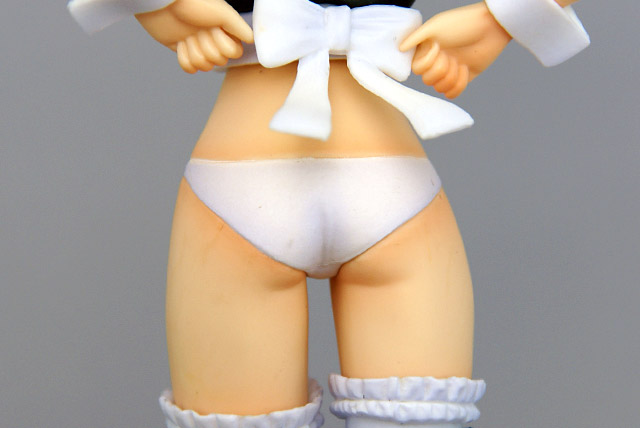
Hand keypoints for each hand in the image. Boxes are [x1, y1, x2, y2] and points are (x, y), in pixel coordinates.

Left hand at [135, 0, 253, 72]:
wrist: (163, 4)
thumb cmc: (195, 3)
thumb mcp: (223, 13)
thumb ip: (240, 27)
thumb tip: (252, 40)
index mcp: (225, 30)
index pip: (234, 53)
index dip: (224, 46)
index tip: (214, 29)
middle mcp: (214, 40)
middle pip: (219, 61)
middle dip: (207, 47)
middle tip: (198, 31)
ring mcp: (198, 46)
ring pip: (204, 67)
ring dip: (194, 51)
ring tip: (187, 36)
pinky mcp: (183, 51)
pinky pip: (190, 68)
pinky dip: (183, 57)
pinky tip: (179, 43)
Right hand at [400, 2, 510, 98]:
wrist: (492, 27)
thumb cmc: (463, 22)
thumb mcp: (436, 25)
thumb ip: (416, 37)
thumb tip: (399, 48)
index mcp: (428, 50)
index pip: (417, 69)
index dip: (426, 63)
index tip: (438, 47)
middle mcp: (436, 62)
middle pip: (427, 80)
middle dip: (441, 69)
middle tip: (452, 55)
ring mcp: (450, 71)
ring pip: (440, 88)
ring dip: (452, 76)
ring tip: (461, 62)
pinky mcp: (463, 79)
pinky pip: (453, 93)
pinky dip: (459, 84)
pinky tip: (466, 69)